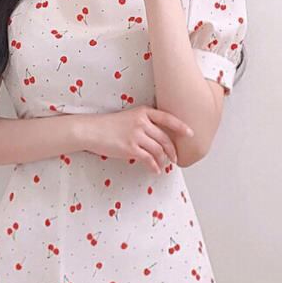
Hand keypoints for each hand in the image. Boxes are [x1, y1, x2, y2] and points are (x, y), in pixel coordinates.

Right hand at [78, 105, 193, 173]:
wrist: (91, 130)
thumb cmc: (108, 126)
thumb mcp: (128, 118)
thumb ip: (144, 124)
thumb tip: (157, 139)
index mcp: (143, 112)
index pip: (168, 118)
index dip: (181, 127)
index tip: (190, 133)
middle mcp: (142, 122)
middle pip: (165, 138)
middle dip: (173, 150)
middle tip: (175, 157)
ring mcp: (136, 135)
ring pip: (158, 149)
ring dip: (164, 159)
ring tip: (164, 165)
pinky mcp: (130, 148)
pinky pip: (148, 159)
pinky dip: (154, 166)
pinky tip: (155, 170)